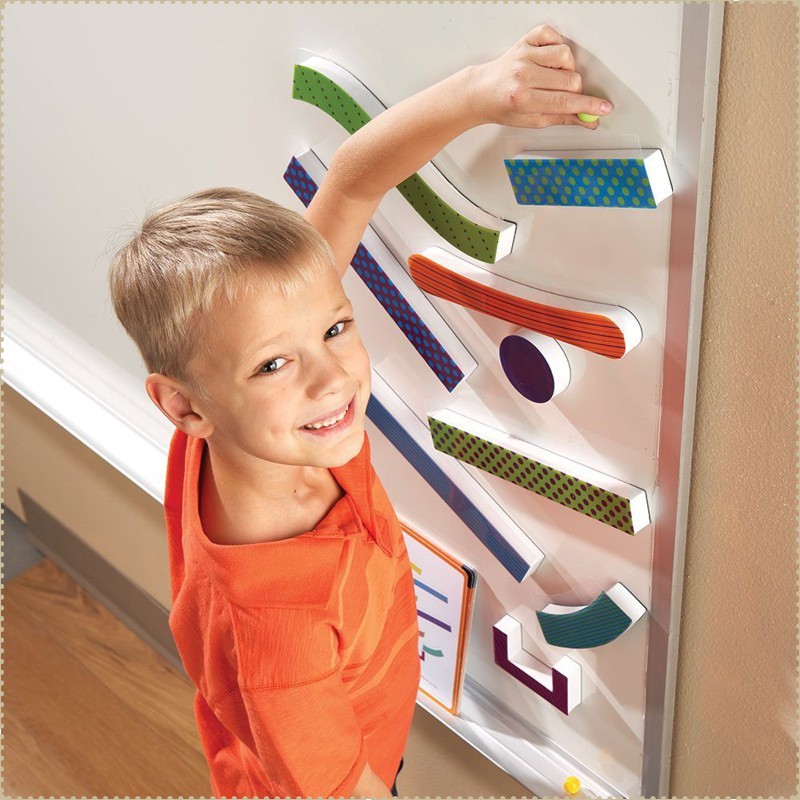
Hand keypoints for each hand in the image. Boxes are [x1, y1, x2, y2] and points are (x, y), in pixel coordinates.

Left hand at [467, 24, 612, 128]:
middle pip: (570, 80)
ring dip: (566, 69)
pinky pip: (554, 36)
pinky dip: (556, 46)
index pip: (565, 102)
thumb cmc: (504, 107)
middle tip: (560, 94)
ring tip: (553, 77)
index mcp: (523, 99)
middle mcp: (523, 74)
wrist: (483, 92)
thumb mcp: (532, 120)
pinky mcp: (525, 40)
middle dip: (573, 90)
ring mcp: (524, 55)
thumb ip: (562, 118)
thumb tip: (588, 120)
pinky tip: (548, 60)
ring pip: (566, 56)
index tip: (603, 108)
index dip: (588, 106)